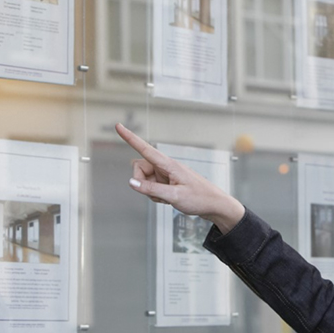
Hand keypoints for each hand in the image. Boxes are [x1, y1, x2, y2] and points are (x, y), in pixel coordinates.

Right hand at [115, 123, 244, 233]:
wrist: (215, 206)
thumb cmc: (199, 199)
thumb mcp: (174, 196)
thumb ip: (151, 189)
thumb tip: (131, 182)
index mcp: (169, 165)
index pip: (145, 148)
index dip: (130, 138)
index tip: (118, 126)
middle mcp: (166, 167)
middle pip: (140, 168)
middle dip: (141, 181)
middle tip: (155, 194)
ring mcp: (167, 174)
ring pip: (145, 179)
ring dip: (149, 190)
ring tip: (166, 198)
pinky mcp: (168, 182)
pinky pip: (152, 186)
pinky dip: (155, 194)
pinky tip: (168, 200)